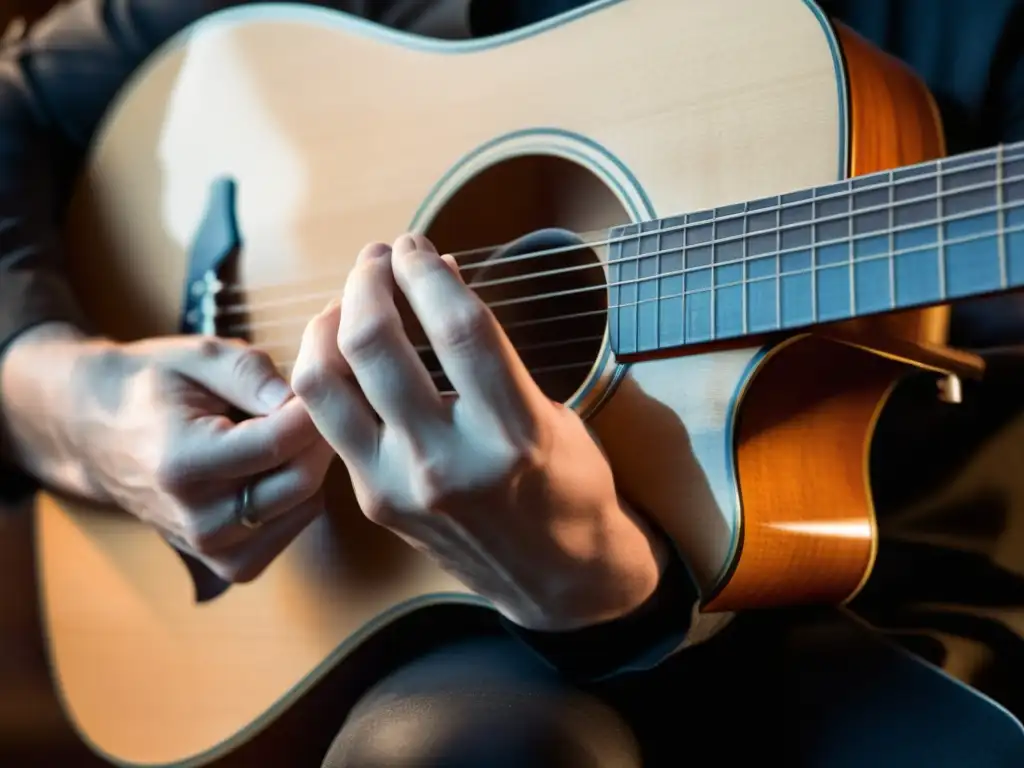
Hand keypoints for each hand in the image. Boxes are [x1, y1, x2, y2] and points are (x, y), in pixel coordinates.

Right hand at [1, 327, 332, 582]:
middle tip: (312, 401)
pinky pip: (295, 524)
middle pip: (301, 481)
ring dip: (309, 463)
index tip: (320, 380)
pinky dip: (299, 492)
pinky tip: (276, 463)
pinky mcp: (231, 564)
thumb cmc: (154, 385)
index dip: (314, 408)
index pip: (279, 443)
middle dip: (319, 435)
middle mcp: (197, 518)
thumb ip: (252, 373)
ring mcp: (214, 548)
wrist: (99, 432)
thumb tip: (305, 398)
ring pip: (306, 504)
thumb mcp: (198, 356)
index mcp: (182, 463)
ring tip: (284, 429)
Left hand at [291, 234, 664, 631]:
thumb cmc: (569, 486)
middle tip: (378, 258)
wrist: (557, 578)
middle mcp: (450, 462)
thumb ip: (490, 351)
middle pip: (374, 345)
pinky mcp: (374, 501)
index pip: (458, 328)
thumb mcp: (550, 411)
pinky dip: (330, 372)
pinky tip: (346, 349)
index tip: (416, 245)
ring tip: (353, 299)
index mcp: (514, 433)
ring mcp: (402, 487)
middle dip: (367, 281)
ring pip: (325, 384)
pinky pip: (329, 420)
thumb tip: (437, 280)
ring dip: (330, 323)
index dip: (426, 272)